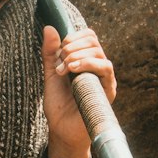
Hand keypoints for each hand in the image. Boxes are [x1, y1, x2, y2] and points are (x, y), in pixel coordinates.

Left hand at [41, 26, 115, 157]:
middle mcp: (98, 67)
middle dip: (72, 47)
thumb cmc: (59, 105)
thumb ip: (50, 53)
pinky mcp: (108, 89)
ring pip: (99, 52)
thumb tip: (49, 28)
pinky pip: (106, 68)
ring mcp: (104, 78)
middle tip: (59, 64)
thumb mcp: (51, 74)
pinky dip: (88, 64)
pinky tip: (73, 70)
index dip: (72, 38)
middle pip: (93, 41)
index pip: (88, 36)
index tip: (58, 52)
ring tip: (63, 69)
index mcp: (86, 61)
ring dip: (77, 56)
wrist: (62, 130)